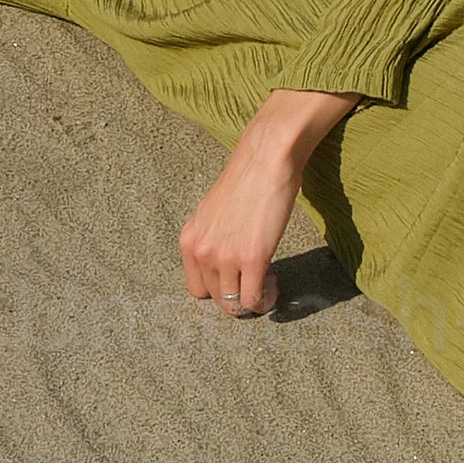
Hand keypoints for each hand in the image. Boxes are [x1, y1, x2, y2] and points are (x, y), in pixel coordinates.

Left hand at [177, 85, 357, 316]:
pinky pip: (254, 299)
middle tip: (256, 281)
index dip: (218, 289)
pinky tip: (274, 285)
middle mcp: (201, 251)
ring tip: (268, 282)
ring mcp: (225, 257)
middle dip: (236, 295)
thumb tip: (226, 260)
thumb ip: (213, 237)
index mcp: (189, 239)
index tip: (236, 280)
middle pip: (214, 298)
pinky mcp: (252, 258)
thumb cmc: (247, 179)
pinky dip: (266, 300)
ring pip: (233, 304)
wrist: (266, 158)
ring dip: (253, 300)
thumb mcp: (214, 212)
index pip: (195, 288)